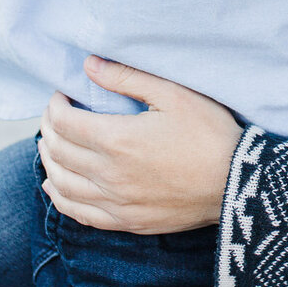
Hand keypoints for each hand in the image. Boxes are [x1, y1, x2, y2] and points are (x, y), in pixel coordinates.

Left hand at [39, 57, 242, 231]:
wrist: (238, 184)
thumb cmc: (210, 134)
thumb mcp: (174, 94)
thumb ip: (127, 78)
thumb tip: (89, 65)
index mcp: (118, 139)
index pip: (65, 123)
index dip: (55, 106)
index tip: (61, 96)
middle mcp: (109, 174)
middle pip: (59, 152)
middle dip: (49, 129)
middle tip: (54, 116)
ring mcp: (116, 202)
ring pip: (62, 183)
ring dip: (49, 161)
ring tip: (50, 145)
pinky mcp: (127, 221)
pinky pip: (79, 213)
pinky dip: (59, 197)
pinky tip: (54, 186)